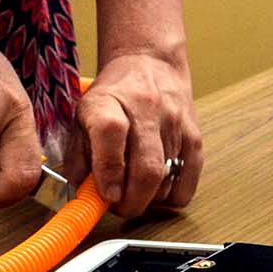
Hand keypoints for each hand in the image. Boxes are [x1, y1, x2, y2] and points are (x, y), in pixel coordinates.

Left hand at [68, 50, 201, 218]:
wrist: (149, 64)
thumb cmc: (113, 95)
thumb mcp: (82, 116)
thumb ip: (78, 157)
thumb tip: (83, 196)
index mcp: (109, 102)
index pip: (111, 135)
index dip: (109, 171)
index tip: (107, 195)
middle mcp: (146, 109)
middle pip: (147, 167)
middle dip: (132, 201)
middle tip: (120, 207)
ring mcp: (174, 123)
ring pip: (167, 180)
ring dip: (149, 200)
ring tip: (135, 195)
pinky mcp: (194, 136)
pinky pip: (188, 181)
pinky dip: (172, 197)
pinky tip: (157, 191)